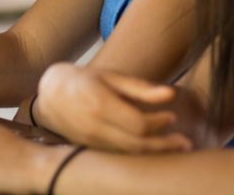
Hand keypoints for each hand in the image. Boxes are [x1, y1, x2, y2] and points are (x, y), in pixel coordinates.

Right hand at [36, 62, 191, 152]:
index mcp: (100, 103)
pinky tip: (150, 148)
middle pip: (136, 144)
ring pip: (128, 153)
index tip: (172, 116)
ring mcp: (88, 140)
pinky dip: (136, 153)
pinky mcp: (87, 148)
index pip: (138, 124)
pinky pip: (117, 155)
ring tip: (175, 147)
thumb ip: (140, 88)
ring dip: (153, 152)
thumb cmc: (83, 80)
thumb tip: (170, 93)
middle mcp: (93, 125)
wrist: (48, 93)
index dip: (160, 123)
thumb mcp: (110, 77)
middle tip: (184, 142)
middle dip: (164, 145)